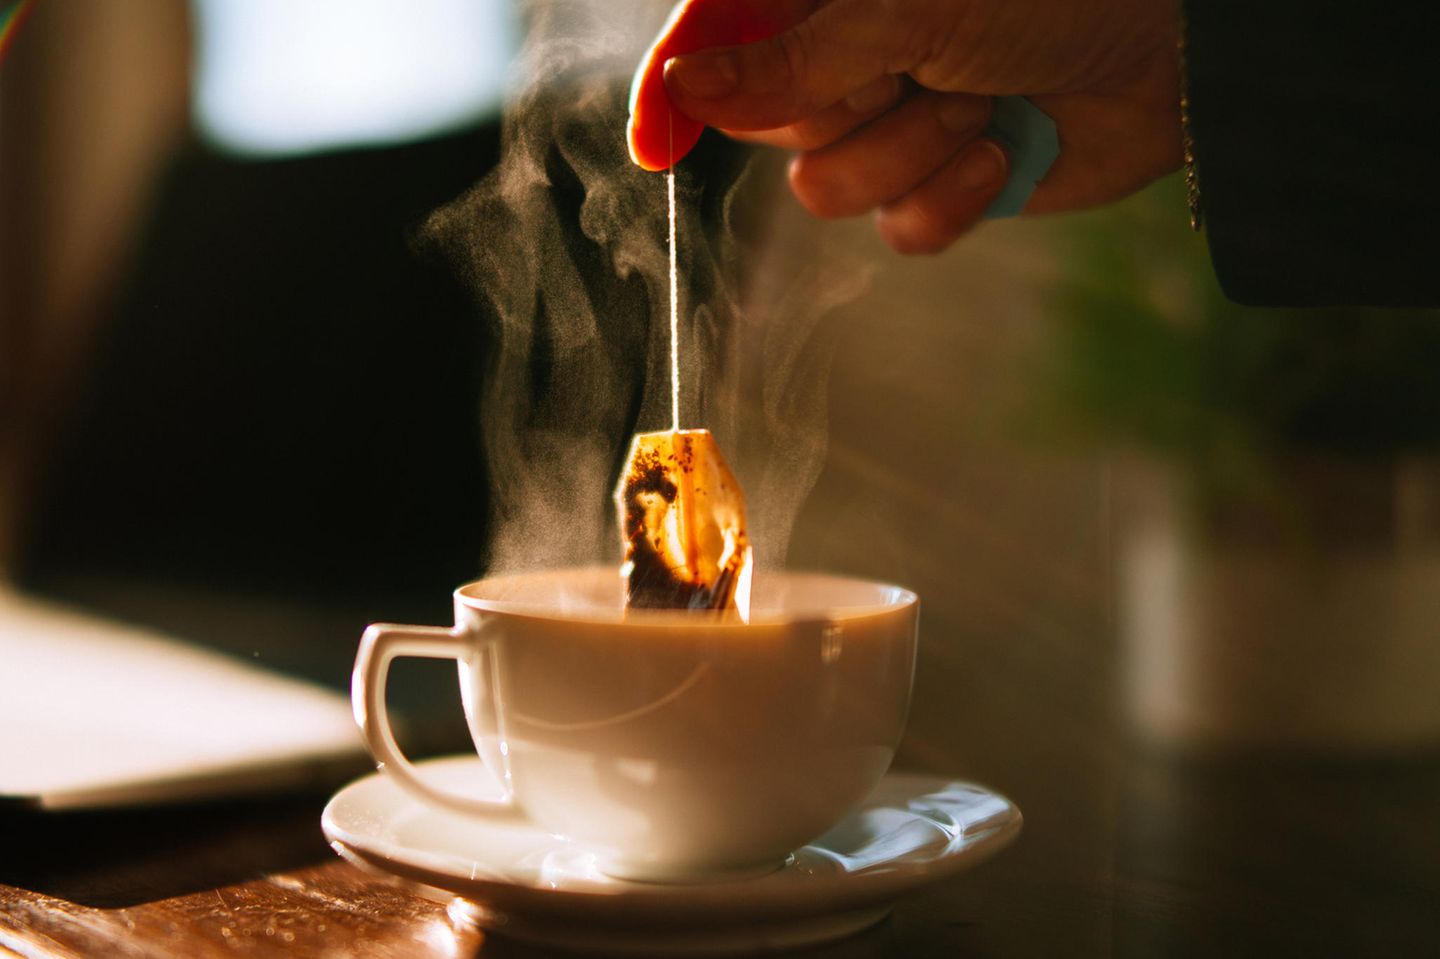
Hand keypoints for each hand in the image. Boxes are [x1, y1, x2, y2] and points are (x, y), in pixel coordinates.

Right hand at [633, 0, 1181, 253]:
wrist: (1170, 55)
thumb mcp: (903, 8)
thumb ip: (788, 58)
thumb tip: (684, 86)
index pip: (714, 39)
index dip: (674, 92)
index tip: (651, 144)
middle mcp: (847, 55)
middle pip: (766, 125)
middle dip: (843, 107)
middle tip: (916, 64)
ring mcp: (891, 120)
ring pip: (825, 189)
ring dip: (908, 152)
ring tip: (978, 99)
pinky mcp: (935, 182)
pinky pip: (894, 230)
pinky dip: (950, 200)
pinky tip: (999, 152)